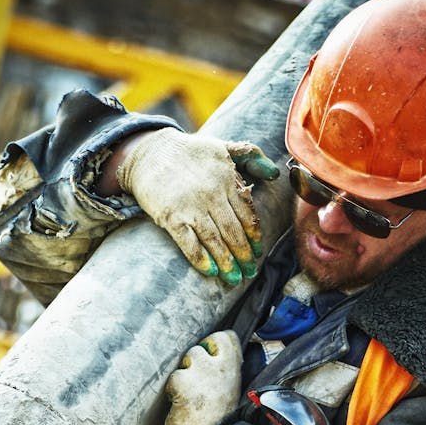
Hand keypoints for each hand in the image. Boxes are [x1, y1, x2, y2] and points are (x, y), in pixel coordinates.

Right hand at [116, 129, 277, 284]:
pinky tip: (210, 271)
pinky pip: (188, 243)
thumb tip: (275, 173)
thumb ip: (251, 156)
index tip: (257, 252)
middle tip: (249, 272)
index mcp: (227, 179)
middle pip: (233, 231)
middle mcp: (212, 194)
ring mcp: (190, 207)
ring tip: (234, 278)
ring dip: (227, 262)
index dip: (254, 237)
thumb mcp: (223, 146)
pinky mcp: (170, 217)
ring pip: (214, 240)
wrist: (150, 152)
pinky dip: (200, 259)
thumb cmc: (190, 152)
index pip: (247, 214)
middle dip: (244, 255)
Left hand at [163, 330, 242, 424]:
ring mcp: (202, 373)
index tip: (210, 357)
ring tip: (188, 395)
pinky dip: (173, 390)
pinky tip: (179, 404)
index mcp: (234, 371)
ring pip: (187, 358)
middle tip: (195, 381)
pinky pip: (174, 377)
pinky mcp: (183, 382)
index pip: (226, 338)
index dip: (214, 345)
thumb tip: (212, 355)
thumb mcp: (230, 393)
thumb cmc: (217, 423)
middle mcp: (220, 368)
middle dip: (195, 359)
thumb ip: (223, 373)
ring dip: (184, 374)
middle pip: (203, 345)